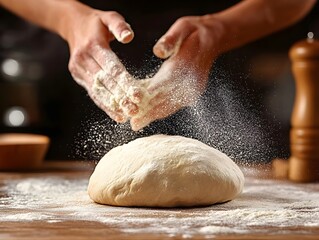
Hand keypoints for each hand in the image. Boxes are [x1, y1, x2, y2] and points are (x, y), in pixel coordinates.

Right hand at [64, 4, 139, 121]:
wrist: (74, 25)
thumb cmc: (98, 23)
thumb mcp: (109, 16)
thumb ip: (119, 25)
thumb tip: (129, 37)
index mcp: (93, 45)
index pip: (111, 67)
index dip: (125, 82)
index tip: (138, 95)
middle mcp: (83, 59)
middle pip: (105, 82)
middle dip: (121, 97)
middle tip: (135, 110)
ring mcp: (78, 69)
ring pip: (98, 91)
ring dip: (112, 105)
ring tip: (126, 116)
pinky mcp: (78, 77)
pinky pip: (93, 93)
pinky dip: (105, 105)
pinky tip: (117, 115)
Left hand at [130, 15, 223, 130]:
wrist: (212, 39)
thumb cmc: (192, 32)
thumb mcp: (182, 27)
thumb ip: (170, 40)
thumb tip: (158, 51)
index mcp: (186, 65)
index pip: (165, 84)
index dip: (149, 96)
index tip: (135, 106)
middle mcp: (191, 81)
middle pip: (167, 99)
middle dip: (149, 113)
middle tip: (133, 124)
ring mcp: (194, 89)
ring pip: (172, 105)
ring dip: (155, 115)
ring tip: (138, 124)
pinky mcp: (193, 92)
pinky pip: (176, 104)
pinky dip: (162, 111)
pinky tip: (150, 115)